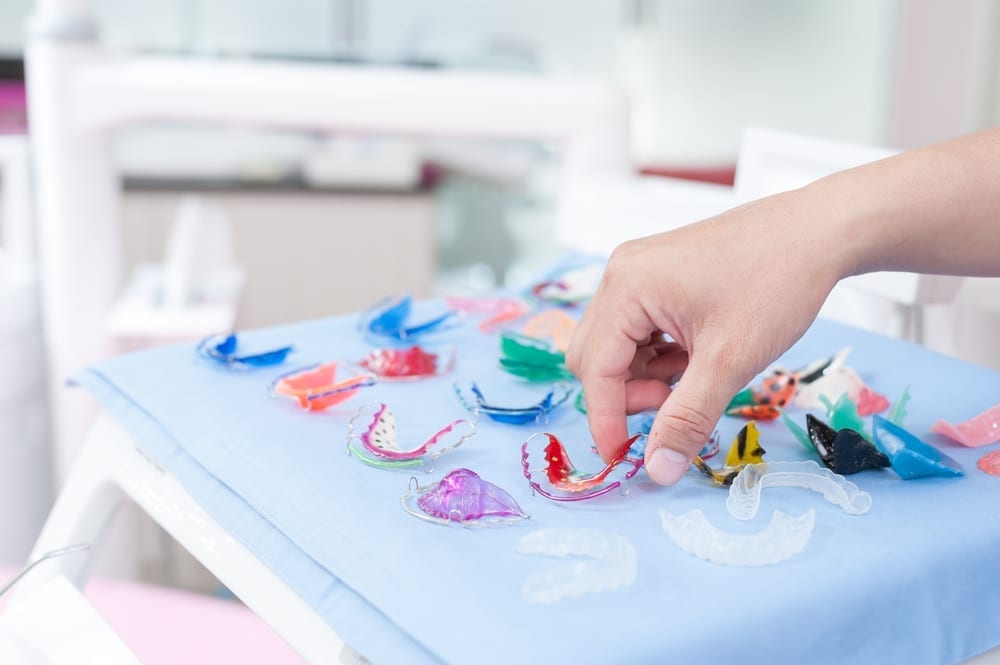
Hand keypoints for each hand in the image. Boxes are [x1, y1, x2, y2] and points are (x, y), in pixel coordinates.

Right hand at [566, 189, 843, 484]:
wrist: (819, 230)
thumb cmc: (777, 284)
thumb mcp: (730, 361)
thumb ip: (687, 419)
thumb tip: (657, 471)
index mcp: (626, 288)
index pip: (595, 369)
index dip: (605, 420)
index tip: (624, 460)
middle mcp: (621, 274)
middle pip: (594, 356)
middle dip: (626, 394)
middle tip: (675, 406)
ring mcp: (638, 272)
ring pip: (616, 346)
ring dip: (646, 377)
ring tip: (698, 376)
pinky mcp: (657, 275)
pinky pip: (637, 329)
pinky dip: (658, 356)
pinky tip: (697, 357)